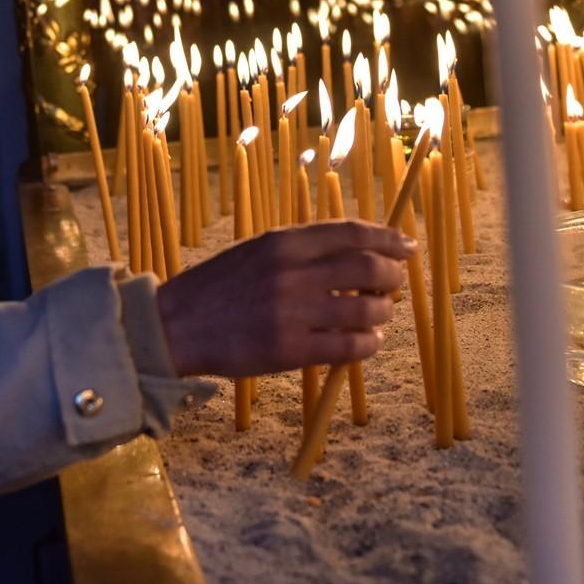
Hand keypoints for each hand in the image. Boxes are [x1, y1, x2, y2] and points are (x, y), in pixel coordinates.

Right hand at [154, 221, 414, 378]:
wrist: (177, 326)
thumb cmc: (220, 287)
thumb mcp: (258, 251)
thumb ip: (303, 249)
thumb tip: (358, 252)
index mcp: (283, 242)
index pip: (351, 233)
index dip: (387, 238)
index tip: (406, 246)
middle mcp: (291, 273)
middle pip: (367, 268)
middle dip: (392, 275)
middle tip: (396, 283)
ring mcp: (292, 312)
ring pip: (365, 310)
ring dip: (383, 312)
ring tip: (379, 315)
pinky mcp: (289, 350)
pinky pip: (349, 347)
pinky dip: (368, 344)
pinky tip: (367, 342)